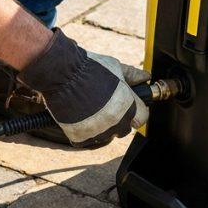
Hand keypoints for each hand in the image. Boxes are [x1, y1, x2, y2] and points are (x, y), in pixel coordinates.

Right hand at [17, 29, 148, 147]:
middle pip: (124, 129)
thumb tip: (145, 77)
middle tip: (104, 106)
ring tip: (89, 109)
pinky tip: (79, 117)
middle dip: (118, 119)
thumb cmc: (89, 67)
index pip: (142, 118)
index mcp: (127, 105)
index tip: (129, 107)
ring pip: (106, 136)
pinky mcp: (80, 137)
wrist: (62, 73)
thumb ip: (132, 75)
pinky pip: (87, 140)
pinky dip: (83, 132)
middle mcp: (116, 121)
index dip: (136, 111)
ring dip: (101, 127)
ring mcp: (98, 131)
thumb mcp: (114, 67)